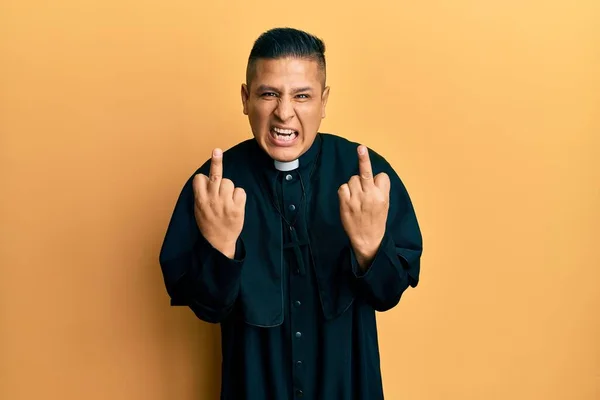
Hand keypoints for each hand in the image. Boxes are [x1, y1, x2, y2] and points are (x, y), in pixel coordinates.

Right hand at [193, 148, 245, 258]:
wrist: (219, 244)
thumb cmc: (209, 225)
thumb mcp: (198, 210)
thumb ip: (202, 195)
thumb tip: (206, 178)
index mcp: (200, 200)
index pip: (200, 179)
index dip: (204, 178)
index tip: (206, 176)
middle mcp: (212, 200)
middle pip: (215, 175)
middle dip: (216, 162)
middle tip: (217, 151)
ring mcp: (225, 204)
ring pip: (229, 182)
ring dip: (229, 187)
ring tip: (227, 200)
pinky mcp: (237, 208)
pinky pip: (240, 191)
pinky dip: (239, 196)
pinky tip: (235, 204)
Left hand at [338, 145, 389, 268]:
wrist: (367, 239)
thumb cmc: (376, 220)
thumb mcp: (384, 205)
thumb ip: (379, 190)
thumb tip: (370, 175)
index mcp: (383, 196)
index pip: (380, 176)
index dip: (378, 180)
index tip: (377, 185)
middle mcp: (370, 196)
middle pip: (366, 172)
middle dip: (364, 159)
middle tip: (361, 148)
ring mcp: (357, 199)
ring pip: (353, 179)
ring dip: (354, 185)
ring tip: (357, 198)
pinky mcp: (345, 203)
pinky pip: (343, 187)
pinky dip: (345, 191)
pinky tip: (349, 200)